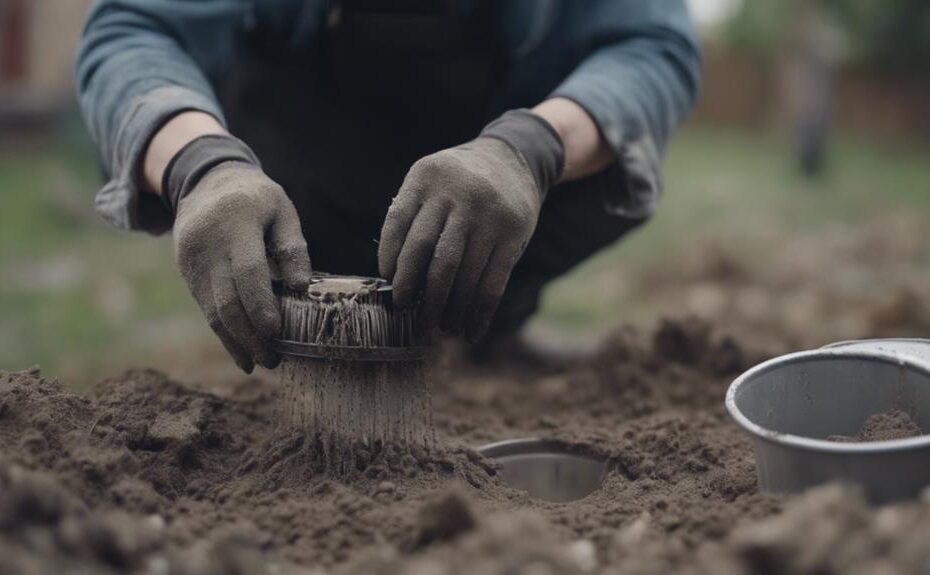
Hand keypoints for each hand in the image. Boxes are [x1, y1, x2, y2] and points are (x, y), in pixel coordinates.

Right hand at [174, 162, 310, 371]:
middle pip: (227, 300)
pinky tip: (241, 351)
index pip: (247, 272)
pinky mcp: (187, 274)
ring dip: (236, 341)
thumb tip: (302, 286)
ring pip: (212, 311)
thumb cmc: (256, 198)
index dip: (261, 306)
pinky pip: (206, 308)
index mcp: (236, 224)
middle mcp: (208, 246)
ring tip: (260, 362)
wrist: (205, 181)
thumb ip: (293, 247)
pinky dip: (224, 333)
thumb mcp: (282, 209)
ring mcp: (192, 262)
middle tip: (273, 360)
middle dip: (250, 335)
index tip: (277, 333)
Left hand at [379, 110, 563, 340]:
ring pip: (461, 274)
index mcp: (426, 177)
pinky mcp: (512, 235)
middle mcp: (457, 194)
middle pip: (429, 254)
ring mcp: (487, 215)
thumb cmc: (458, 182)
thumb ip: (413, 216)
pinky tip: (471, 331)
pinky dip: (480, 313)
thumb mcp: (431, 180)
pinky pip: (492, 282)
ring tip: (441, 328)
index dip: (391, 261)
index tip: (391, 287)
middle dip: (416, 292)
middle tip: (409, 317)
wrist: (513, 159)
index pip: (398, 225)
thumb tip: (394, 278)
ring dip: (449, 309)